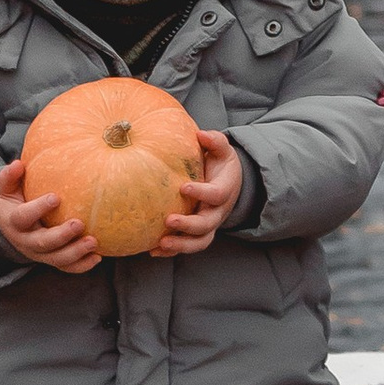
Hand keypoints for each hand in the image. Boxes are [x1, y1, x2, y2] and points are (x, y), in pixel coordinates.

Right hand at [0, 156, 99, 275]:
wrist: (8, 227)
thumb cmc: (12, 202)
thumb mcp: (5, 189)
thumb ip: (9, 177)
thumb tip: (18, 164)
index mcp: (14, 222)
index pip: (23, 217)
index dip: (38, 209)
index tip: (55, 197)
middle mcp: (26, 241)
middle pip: (42, 243)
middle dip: (61, 236)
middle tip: (79, 223)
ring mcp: (39, 254)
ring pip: (57, 259)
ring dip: (76, 253)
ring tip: (93, 242)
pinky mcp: (51, 259)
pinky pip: (66, 267)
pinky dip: (82, 265)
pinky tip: (97, 257)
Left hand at [150, 128, 244, 258]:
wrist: (230, 183)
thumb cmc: (221, 164)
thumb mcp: (223, 150)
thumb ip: (215, 141)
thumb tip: (201, 133)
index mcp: (224, 191)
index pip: (216, 195)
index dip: (202, 193)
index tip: (183, 187)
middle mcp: (217, 212)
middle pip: (207, 225)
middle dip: (188, 225)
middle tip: (169, 219)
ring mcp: (209, 225)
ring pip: (199, 242)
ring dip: (181, 245)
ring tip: (161, 243)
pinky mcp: (198, 234)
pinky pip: (187, 246)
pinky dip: (172, 251)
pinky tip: (153, 250)